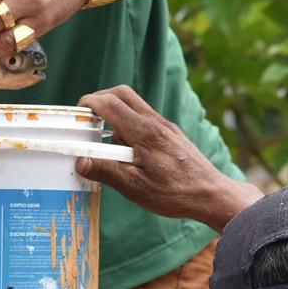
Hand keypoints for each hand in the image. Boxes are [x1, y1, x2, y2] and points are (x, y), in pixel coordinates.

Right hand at [77, 85, 261, 232]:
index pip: (110, 103)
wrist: (212, 195)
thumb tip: (79, 161)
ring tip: (104, 142)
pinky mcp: (171, 134)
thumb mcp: (136, 188)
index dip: (88, 104)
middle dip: (99, 100)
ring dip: (114, 113)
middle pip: (122, 94)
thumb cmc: (176, 194)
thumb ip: (106, 172)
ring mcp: (165, 127)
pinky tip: (126, 151)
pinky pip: (144, 119)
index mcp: (145, 133)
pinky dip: (128, 125)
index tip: (75, 115)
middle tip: (86, 119)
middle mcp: (156, 123)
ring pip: (134, 105)